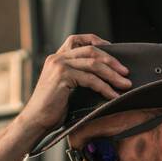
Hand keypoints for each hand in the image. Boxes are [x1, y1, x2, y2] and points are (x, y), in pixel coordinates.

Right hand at [17, 34, 131, 139]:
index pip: (76, 39)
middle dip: (112, 61)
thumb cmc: (50, 110)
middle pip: (91, 50)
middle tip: (126, 71)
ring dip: (113, 75)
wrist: (35, 121)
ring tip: (125, 84)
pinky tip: (113, 95)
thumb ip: (77, 77)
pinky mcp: (63, 76)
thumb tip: (101, 77)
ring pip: (94, 64)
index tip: (111, 47)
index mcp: (56, 58)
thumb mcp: (64, 87)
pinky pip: (91, 79)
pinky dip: (105, 88)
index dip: (95, 40)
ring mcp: (59, 65)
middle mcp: (57, 58)